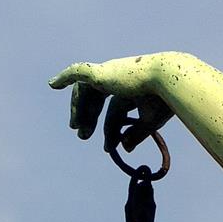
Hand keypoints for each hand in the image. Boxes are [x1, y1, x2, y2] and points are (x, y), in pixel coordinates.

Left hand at [49, 60, 173, 153]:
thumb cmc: (166, 99)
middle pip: (95, 98)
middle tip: (81, 135)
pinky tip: (53, 84)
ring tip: (74, 127)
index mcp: (131, 86)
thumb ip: (135, 134)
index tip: (108, 148)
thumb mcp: (149, 121)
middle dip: (88, 117)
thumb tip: (123, 149)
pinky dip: (65, 77)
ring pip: (84, 91)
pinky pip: (77, 73)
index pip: (115, 109)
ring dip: (78, 109)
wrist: (169, 81)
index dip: (110, 130)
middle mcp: (118, 77)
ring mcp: (108, 73)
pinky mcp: (100, 73)